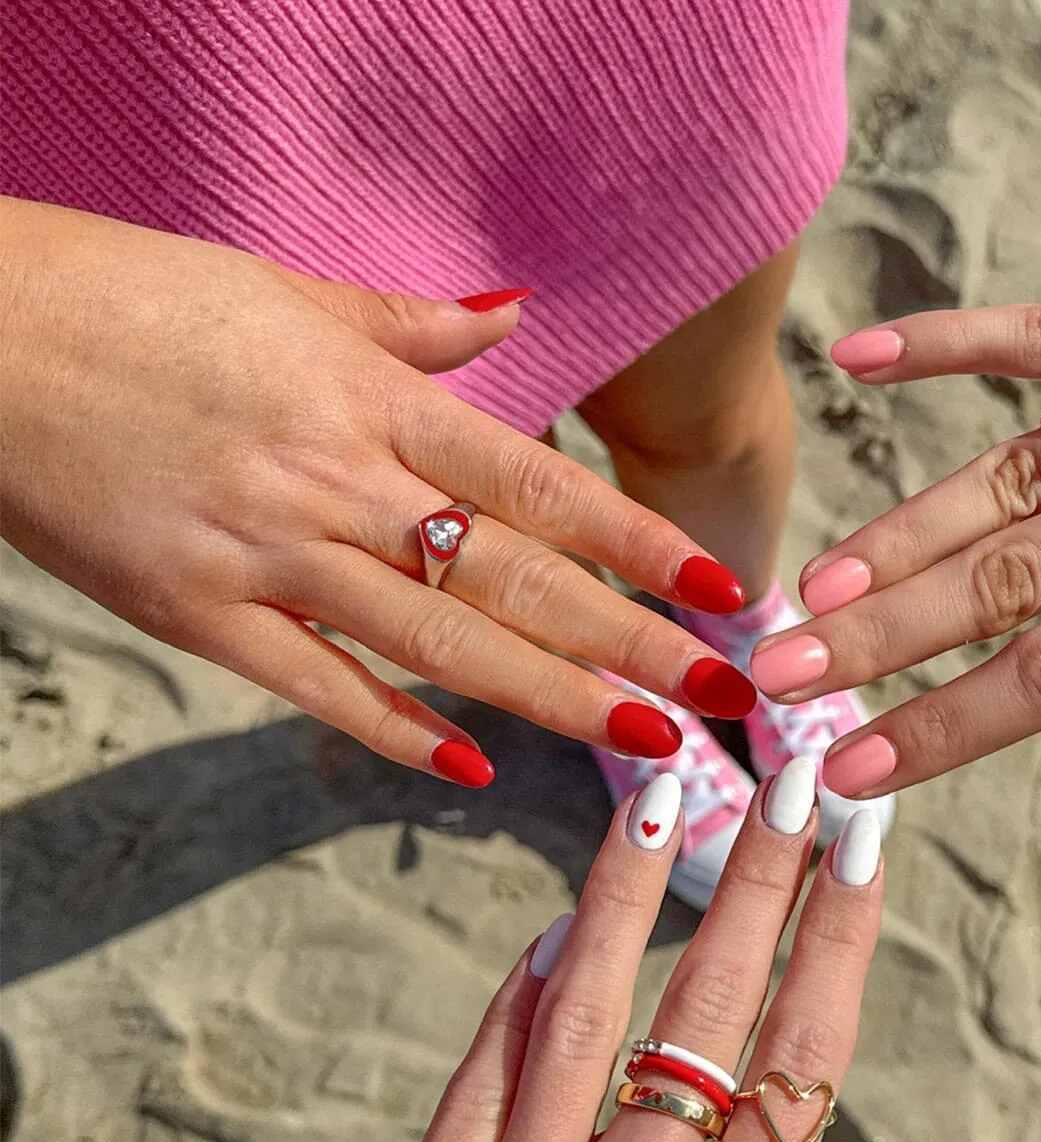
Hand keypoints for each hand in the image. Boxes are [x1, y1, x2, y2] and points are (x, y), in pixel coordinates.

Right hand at [0, 199, 756, 783]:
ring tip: (649, 746)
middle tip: (727, 699)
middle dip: (634, 645)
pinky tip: (475, 773)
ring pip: (443, 647)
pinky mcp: (200, 616)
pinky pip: (320, 687)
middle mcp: (340, 484)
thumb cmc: (137, 298)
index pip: (539, 487)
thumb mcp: (287, 292)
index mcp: (373, 401)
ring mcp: (271, 557)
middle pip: (518, 581)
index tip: (720, 588)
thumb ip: (414, 325)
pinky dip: (398, 732)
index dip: (639, 542)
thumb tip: (514, 318)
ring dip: (555, 702)